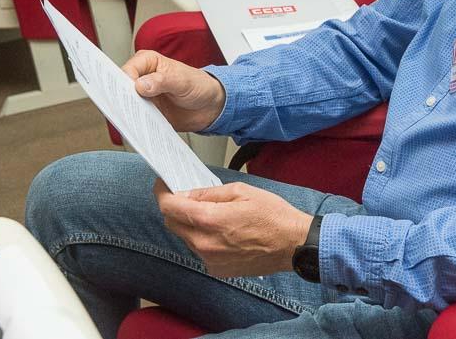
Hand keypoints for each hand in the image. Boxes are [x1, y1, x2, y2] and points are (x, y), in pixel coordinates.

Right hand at [123, 50, 226, 132]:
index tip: (126, 94)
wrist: (209, 105)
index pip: (127, 70)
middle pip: (121, 87)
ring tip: (130, 120)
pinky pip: (135, 117)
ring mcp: (142, 95)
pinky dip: (135, 122)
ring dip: (127, 112)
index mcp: (147, 61)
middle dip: (121, 98)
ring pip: (125, 104)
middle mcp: (141, 77)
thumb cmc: (198, 85)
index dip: (123, 83)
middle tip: (123, 108)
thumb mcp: (182, 81)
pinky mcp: (145, 110)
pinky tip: (138, 127)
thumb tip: (141, 85)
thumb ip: (162, 81)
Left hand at [154, 179, 314, 277]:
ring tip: (213, 214)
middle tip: (188, 196)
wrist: (293, 245)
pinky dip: (203, 239)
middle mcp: (204, 243)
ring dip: (190, 224)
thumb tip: (188, 194)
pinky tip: (222, 232)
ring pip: (186, 238)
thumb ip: (209, 193)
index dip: (162, 193)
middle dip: (176, 208)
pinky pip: (200, 251)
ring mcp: (210, 259)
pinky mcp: (217, 270)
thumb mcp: (241, 191)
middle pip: (172, 223)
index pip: (169, 207)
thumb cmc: (273, 216)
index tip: (163, 186)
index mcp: (209, 220)